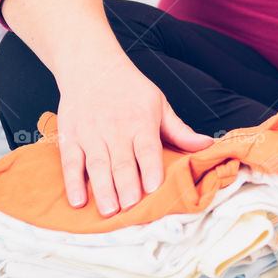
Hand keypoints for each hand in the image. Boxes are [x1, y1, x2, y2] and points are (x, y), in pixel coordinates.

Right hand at [55, 52, 213, 215]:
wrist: (91, 67)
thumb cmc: (130, 88)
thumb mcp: (159, 104)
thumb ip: (179, 130)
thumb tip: (207, 144)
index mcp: (141, 121)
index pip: (147, 148)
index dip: (150, 168)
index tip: (153, 189)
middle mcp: (115, 129)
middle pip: (122, 161)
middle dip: (126, 186)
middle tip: (131, 208)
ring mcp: (91, 134)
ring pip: (97, 165)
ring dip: (103, 189)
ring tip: (110, 211)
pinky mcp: (70, 138)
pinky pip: (71, 163)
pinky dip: (73, 183)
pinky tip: (78, 201)